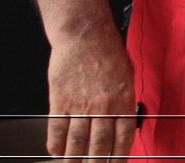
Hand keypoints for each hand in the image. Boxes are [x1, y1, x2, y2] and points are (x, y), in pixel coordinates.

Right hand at [45, 26, 136, 160]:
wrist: (85, 34)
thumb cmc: (108, 50)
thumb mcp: (128, 75)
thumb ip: (125, 100)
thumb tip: (124, 123)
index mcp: (123, 99)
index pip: (123, 137)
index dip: (119, 156)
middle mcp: (103, 105)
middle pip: (99, 145)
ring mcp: (80, 104)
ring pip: (77, 142)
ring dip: (76, 159)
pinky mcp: (60, 101)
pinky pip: (57, 129)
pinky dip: (56, 144)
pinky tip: (58, 152)